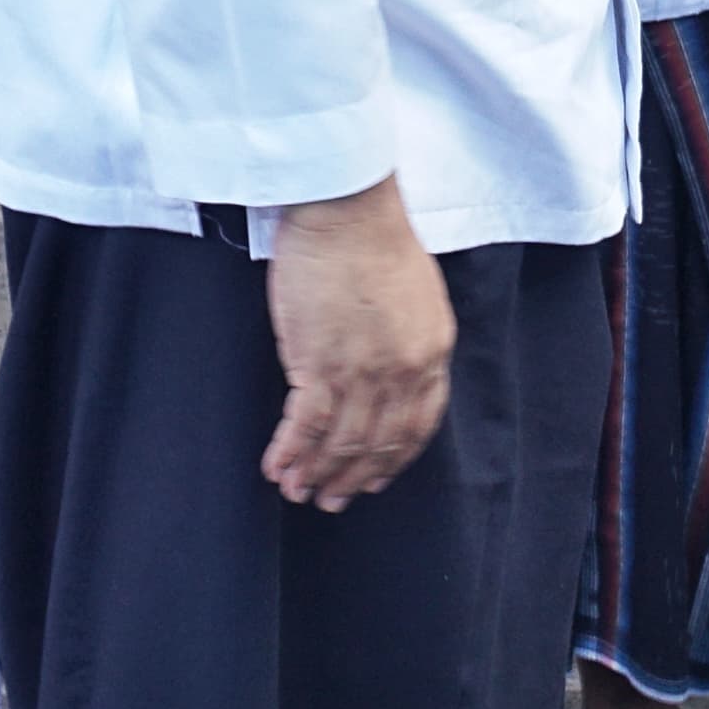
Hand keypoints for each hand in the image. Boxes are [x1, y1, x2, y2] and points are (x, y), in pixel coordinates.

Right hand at [259, 175, 456, 509]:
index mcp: (431, 352)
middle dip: (352, 478)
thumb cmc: (375, 238)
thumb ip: (411, 339)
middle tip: (332, 499)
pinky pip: (304, 425)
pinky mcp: (318, 364)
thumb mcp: (417, 295)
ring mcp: (361, 371)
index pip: (419, 424)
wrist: (347, 210)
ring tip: (298, 491)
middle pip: (377, 443)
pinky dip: (289, 452)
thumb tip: (393, 370)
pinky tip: (277, 467)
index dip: (394, 458)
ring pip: (339, 442)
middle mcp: (402, 371)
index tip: (377, 476)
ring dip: (316, 473)